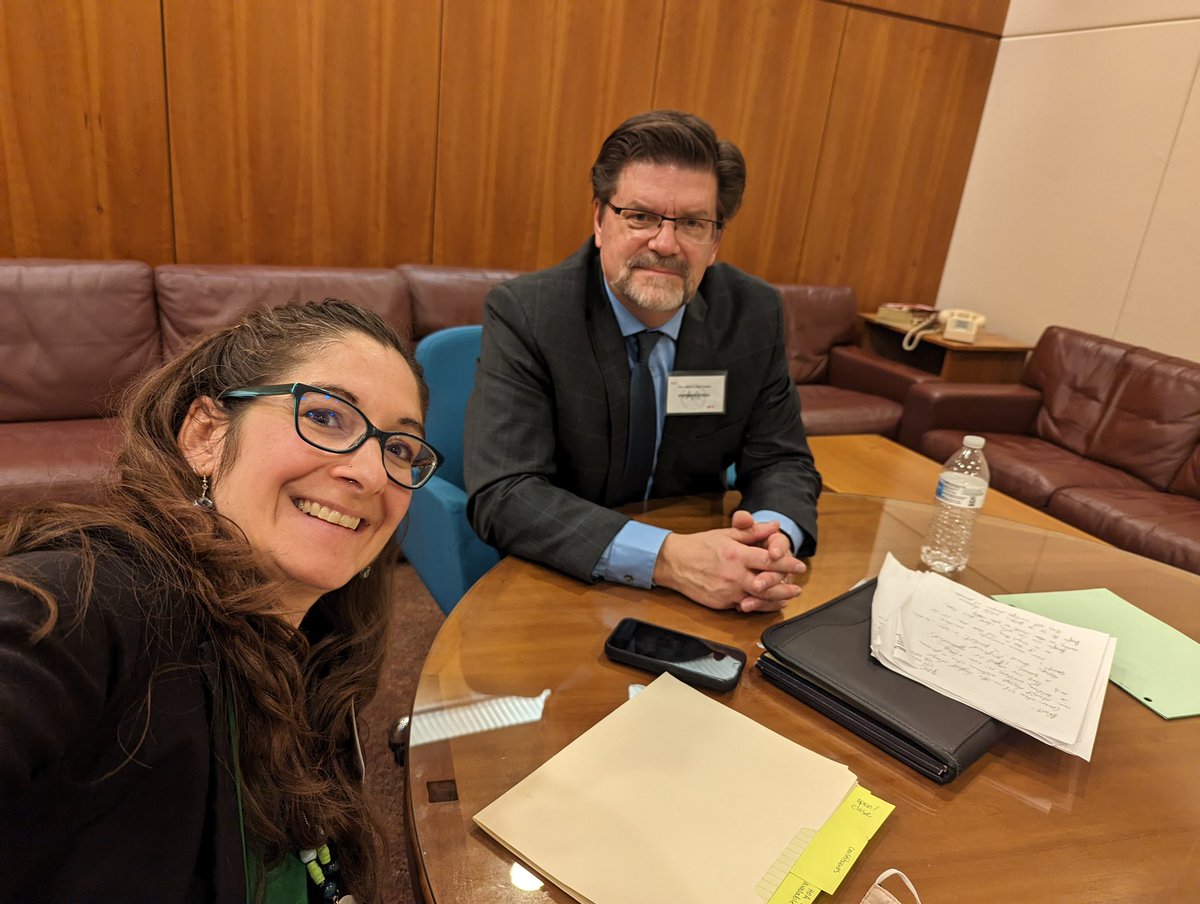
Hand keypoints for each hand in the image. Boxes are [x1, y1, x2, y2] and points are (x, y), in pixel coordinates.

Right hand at [652, 514, 805, 611]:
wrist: (673, 563)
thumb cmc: (699, 546)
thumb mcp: (726, 534)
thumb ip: (752, 532)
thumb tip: (773, 525)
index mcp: (736, 555)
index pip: (769, 560)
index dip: (787, 563)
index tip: (799, 565)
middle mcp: (734, 575)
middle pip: (768, 585)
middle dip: (786, 587)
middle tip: (797, 587)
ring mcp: (727, 592)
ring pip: (758, 600)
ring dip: (775, 600)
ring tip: (787, 599)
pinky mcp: (721, 603)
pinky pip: (743, 606)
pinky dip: (757, 606)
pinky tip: (766, 604)